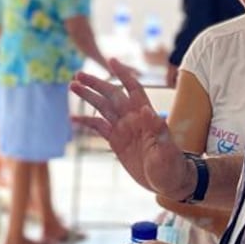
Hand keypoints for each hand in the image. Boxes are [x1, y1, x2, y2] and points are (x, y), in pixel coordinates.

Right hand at [70, 58, 192, 198]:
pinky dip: (85, 123)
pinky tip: (72, 119)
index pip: (133, 88)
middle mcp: (132, 118)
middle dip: (96, 84)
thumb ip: (157, 130)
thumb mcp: (167, 150)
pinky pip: (99, 128)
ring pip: (102, 108)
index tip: (111, 60)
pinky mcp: (116, 142)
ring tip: (72, 86)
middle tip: (78, 75)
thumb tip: (146, 109)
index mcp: (146, 115)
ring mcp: (123, 129)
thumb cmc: (172, 166)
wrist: (169, 182)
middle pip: (112, 95)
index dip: (123, 74)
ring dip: (88, 97)